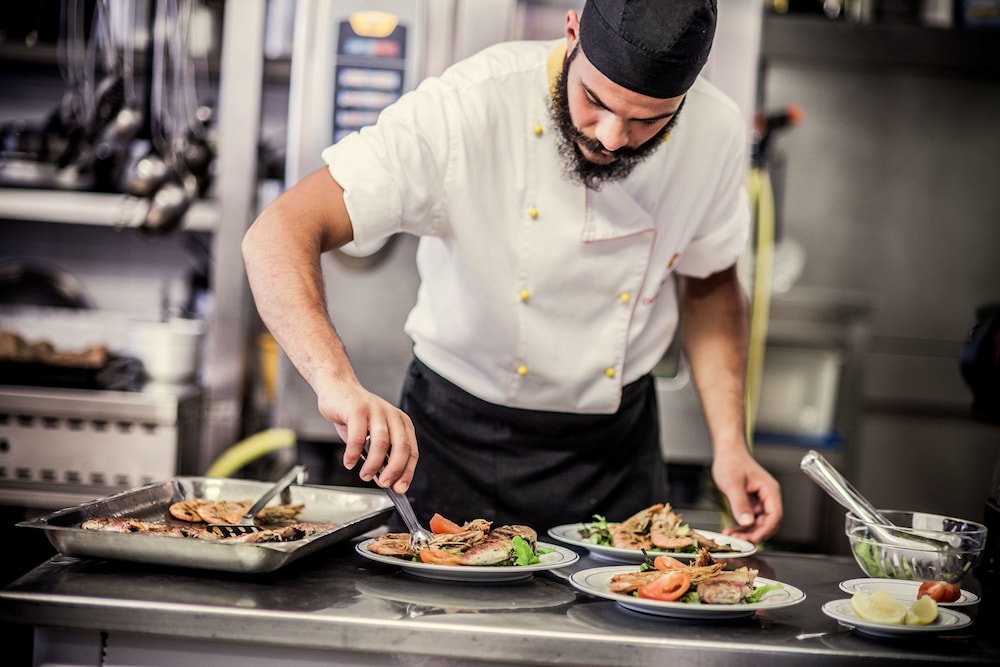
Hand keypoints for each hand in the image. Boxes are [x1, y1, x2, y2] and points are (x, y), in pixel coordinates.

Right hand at [313, 375, 417, 493]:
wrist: (338, 389)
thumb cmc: (355, 417)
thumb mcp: (371, 436)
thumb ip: (380, 455)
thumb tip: (384, 480)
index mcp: (401, 422)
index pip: (412, 451)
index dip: (407, 472)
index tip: (400, 488)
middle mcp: (392, 415)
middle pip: (401, 447)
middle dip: (394, 470)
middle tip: (384, 484)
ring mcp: (376, 410)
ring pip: (381, 443)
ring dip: (373, 464)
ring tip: (365, 475)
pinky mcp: (357, 409)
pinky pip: (358, 436)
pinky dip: (353, 454)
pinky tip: (349, 462)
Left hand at [711, 448, 781, 543]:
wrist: (727, 453)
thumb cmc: (731, 462)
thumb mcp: (732, 483)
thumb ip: (740, 503)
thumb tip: (747, 522)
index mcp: (770, 490)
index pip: (775, 515)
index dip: (765, 530)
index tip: (752, 539)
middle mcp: (768, 497)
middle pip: (769, 523)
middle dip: (755, 534)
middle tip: (739, 540)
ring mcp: (761, 501)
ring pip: (760, 524)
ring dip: (748, 532)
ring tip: (732, 535)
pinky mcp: (753, 503)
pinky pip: (751, 520)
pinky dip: (743, 527)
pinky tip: (732, 530)